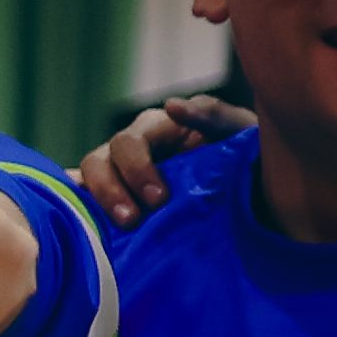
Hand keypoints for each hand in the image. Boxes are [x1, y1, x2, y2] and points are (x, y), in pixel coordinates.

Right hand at [74, 92, 254, 228]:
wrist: (256, 193)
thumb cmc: (248, 156)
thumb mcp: (239, 131)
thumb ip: (212, 115)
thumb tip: (171, 106)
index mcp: (158, 128)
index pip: (128, 143)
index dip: (136, 169)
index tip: (159, 199)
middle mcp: (132, 148)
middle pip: (99, 161)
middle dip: (112, 190)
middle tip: (134, 219)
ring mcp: (121, 174)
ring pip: (87, 180)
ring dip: (100, 204)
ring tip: (123, 229)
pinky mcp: (119, 199)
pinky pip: (86, 201)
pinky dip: (80, 210)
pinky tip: (85, 229)